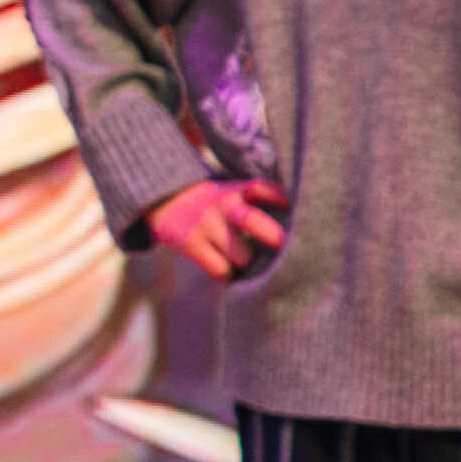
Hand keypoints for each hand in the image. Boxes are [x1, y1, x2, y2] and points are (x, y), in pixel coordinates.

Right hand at [147, 178, 286, 280]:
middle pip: (252, 221)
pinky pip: (220, 270)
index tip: (291, 211)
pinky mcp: (189, 243)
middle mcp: (222, 205)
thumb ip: (261, 204)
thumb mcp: (233, 193)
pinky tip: (225, 266)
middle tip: (282, 249)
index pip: (262, 189)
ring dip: (246, 262)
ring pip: (241, 256)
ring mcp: (205, 224)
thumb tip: (296, 229)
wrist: (164, 201)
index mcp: (236, 190)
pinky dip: (226, 272)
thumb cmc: (215, 205)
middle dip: (274, 238)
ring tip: (244, 258)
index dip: (281, 200)